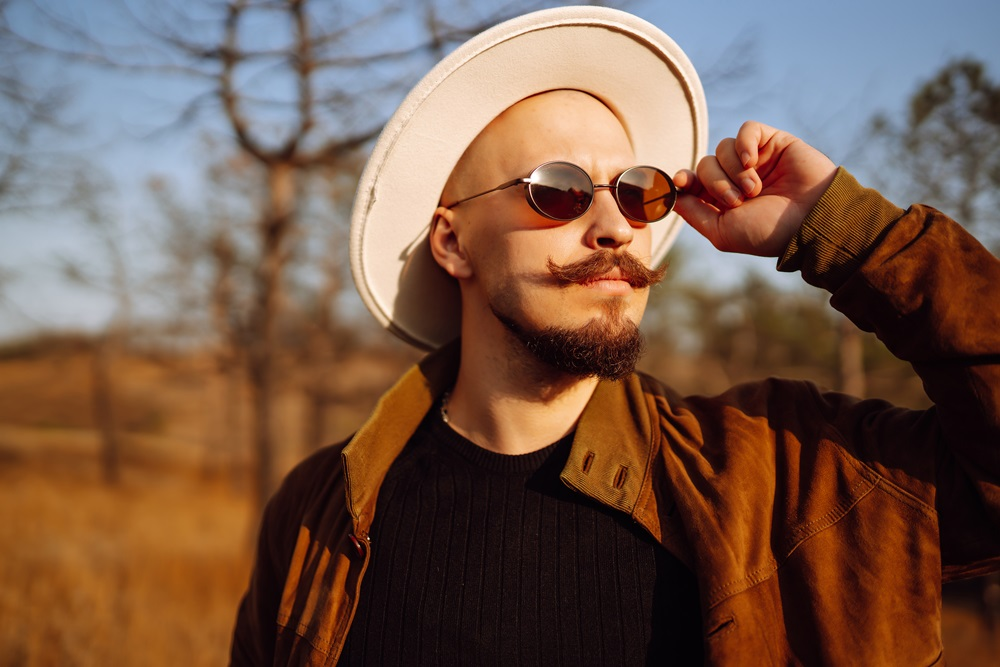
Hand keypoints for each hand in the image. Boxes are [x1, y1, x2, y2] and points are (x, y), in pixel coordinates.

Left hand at [672, 121, 836, 256]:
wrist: (810, 220)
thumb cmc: (768, 232)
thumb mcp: (722, 232)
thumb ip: (694, 214)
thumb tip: (672, 196)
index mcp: (721, 201)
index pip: (692, 181)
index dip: (684, 179)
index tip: (683, 181)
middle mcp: (735, 179)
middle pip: (704, 164)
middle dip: (716, 183)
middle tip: (739, 200)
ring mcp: (754, 160)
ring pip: (723, 147)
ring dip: (734, 171)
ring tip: (755, 189)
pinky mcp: (772, 142)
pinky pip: (746, 130)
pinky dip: (744, 143)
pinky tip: (753, 161)